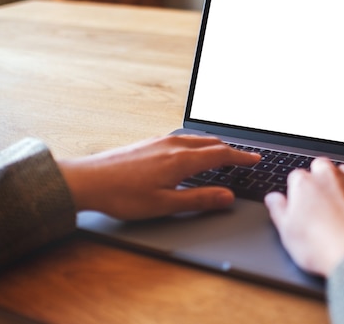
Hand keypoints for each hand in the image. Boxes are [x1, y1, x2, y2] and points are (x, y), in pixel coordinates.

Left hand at [57, 135, 259, 219]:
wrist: (88, 180)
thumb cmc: (123, 195)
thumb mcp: (165, 204)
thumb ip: (199, 199)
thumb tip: (226, 196)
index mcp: (181, 160)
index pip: (221, 155)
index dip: (241, 158)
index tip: (255, 159)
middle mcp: (173, 146)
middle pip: (211, 143)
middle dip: (231, 150)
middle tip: (245, 156)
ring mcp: (159, 142)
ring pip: (196, 139)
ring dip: (214, 144)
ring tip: (223, 151)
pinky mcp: (148, 143)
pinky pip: (182, 139)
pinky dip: (197, 143)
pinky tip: (190, 150)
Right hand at [265, 158, 343, 276]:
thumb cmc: (321, 245)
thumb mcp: (287, 232)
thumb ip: (278, 210)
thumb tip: (273, 198)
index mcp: (304, 183)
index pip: (296, 177)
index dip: (298, 192)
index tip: (301, 206)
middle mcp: (329, 176)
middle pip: (321, 167)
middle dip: (320, 180)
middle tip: (321, 204)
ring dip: (343, 185)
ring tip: (342, 208)